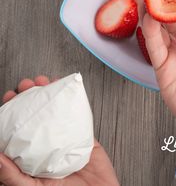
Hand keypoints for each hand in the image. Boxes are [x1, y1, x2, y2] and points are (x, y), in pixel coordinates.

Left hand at [0, 77, 119, 185]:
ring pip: (55, 109)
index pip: (18, 127)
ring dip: (49, 92)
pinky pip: (76, 113)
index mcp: (30, 156)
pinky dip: (72, 99)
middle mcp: (46, 142)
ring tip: (44, 83)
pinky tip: (65, 90)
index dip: (13, 110)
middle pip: (35, 113)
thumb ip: (13, 175)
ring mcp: (64, 136)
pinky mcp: (81, 133)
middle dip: (30, 96)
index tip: (11, 97)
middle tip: (27, 86)